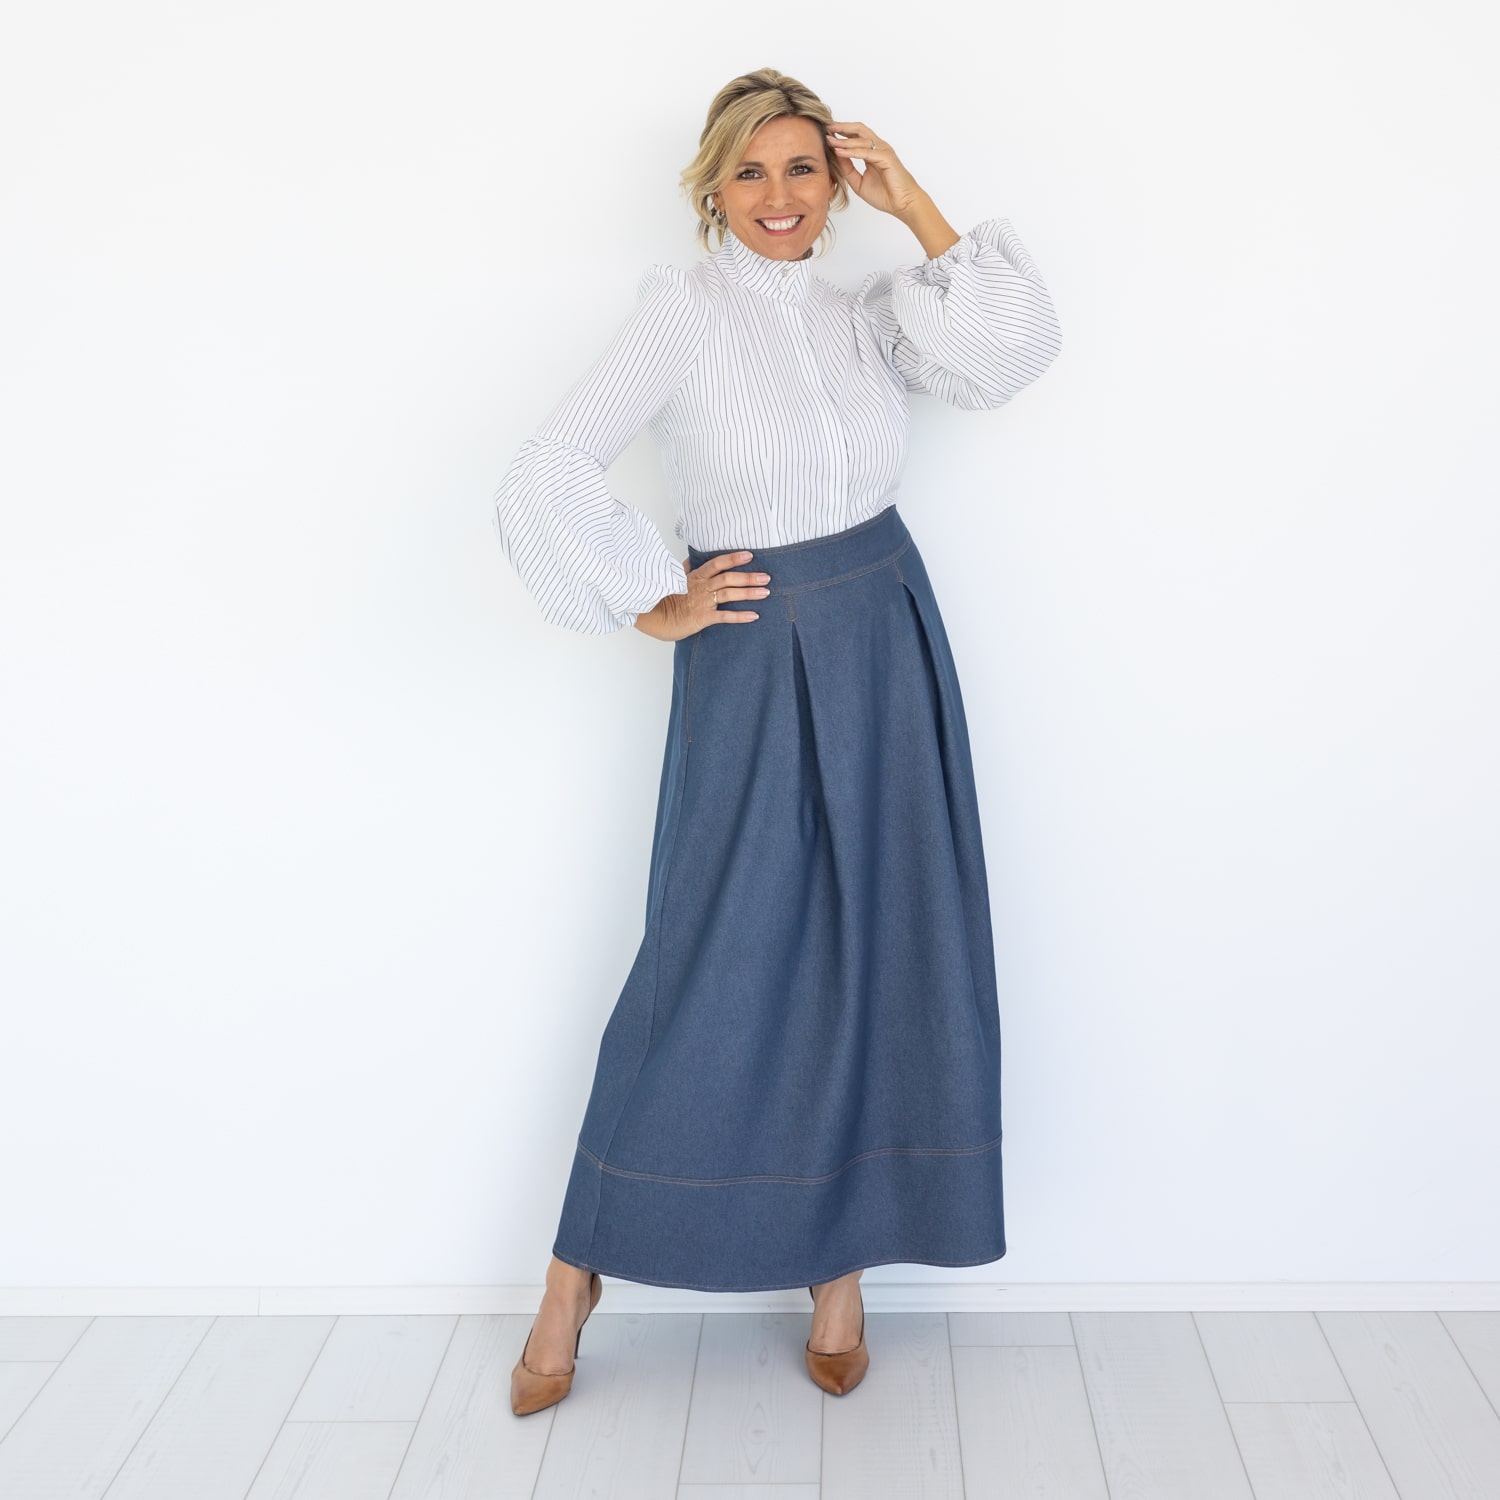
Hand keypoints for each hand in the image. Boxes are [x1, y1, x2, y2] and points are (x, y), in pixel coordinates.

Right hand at [632, 551, 770, 640]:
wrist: (653, 617)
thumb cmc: (664, 599)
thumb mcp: (674, 580)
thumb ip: (685, 570)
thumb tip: (690, 560)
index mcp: (696, 577)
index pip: (717, 564)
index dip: (733, 558)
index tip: (749, 555)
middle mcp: (701, 587)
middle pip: (728, 578)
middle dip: (748, 577)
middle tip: (766, 577)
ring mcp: (702, 602)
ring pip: (729, 594)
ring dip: (748, 593)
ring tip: (765, 592)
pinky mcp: (702, 618)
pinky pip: (724, 616)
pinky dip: (740, 616)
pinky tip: (753, 616)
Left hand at [824, 121, 924, 217]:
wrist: (903, 205)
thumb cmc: (885, 195)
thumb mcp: (858, 182)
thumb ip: (848, 169)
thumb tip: (836, 156)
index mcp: (873, 152)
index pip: (856, 135)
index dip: (842, 132)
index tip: (827, 133)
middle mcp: (879, 148)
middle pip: (859, 129)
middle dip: (842, 127)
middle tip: (826, 127)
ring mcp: (883, 151)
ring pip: (861, 139)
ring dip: (844, 140)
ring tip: (829, 141)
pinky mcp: (886, 158)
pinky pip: (865, 152)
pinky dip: (851, 151)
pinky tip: (839, 151)